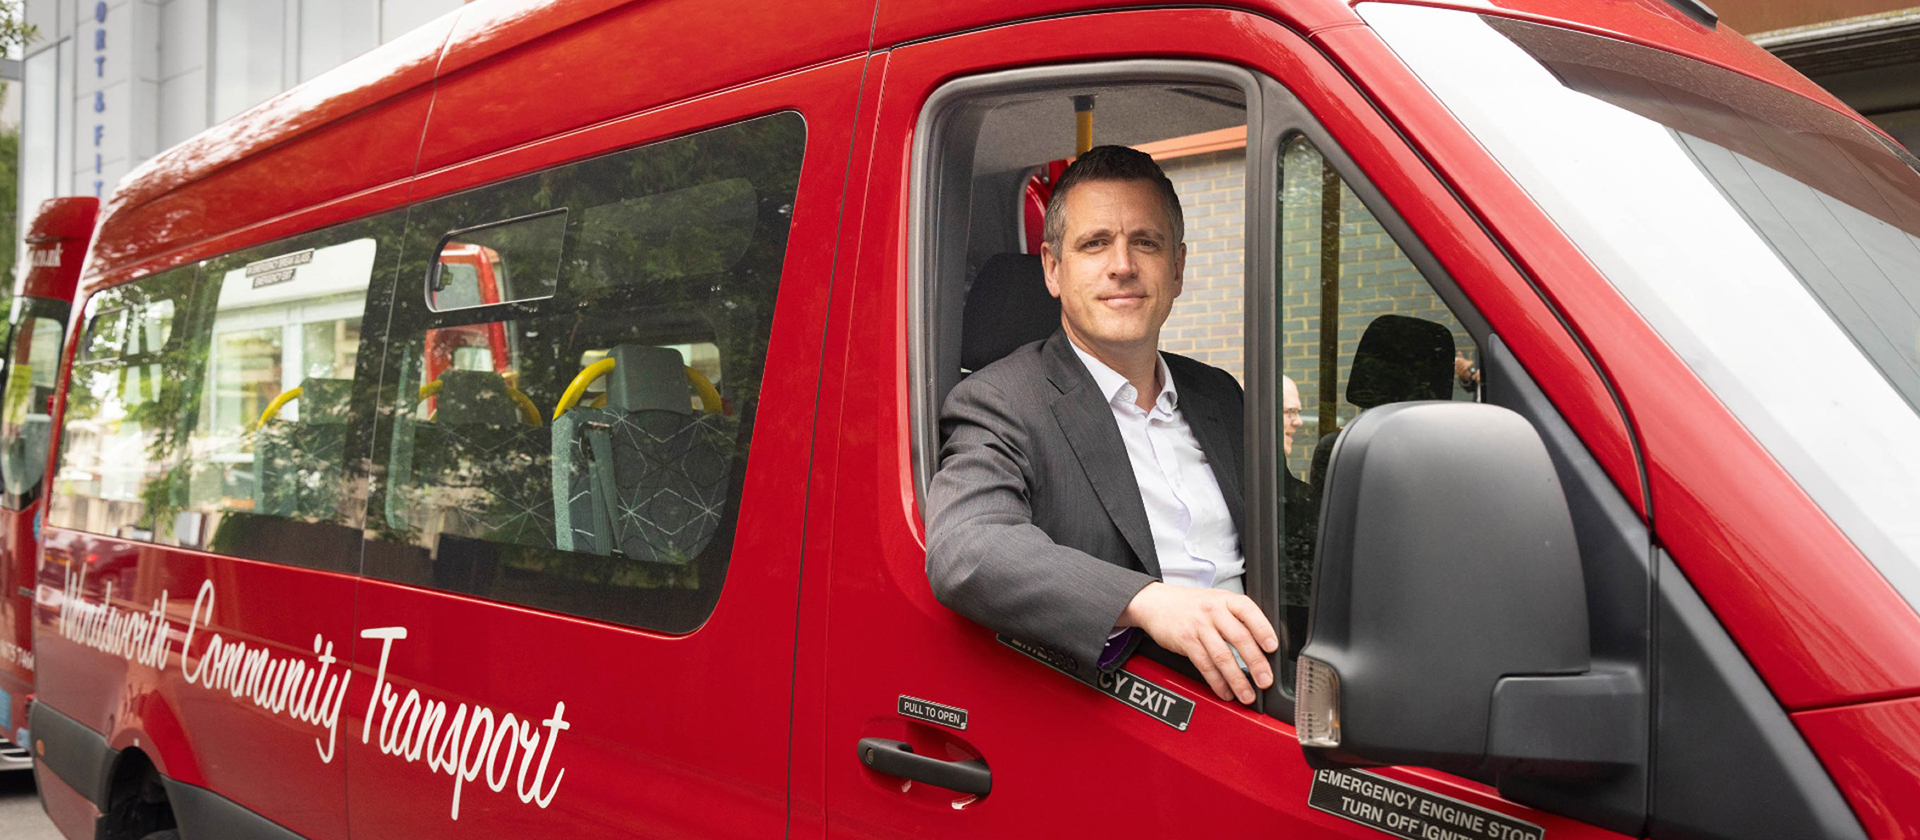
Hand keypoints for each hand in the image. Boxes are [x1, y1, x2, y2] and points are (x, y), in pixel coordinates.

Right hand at [1119, 583, 1277, 703]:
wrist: (1155, 603)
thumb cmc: (1191, 605)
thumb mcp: (1217, 600)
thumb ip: (1238, 618)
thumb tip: (1263, 644)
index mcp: (1226, 599)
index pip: (1249, 612)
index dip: (1263, 629)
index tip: (1272, 648)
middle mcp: (1214, 611)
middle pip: (1239, 638)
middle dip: (1255, 662)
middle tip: (1265, 680)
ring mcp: (1199, 627)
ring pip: (1222, 656)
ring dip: (1237, 679)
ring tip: (1247, 694)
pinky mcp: (1186, 641)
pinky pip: (1205, 665)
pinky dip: (1216, 682)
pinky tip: (1225, 691)